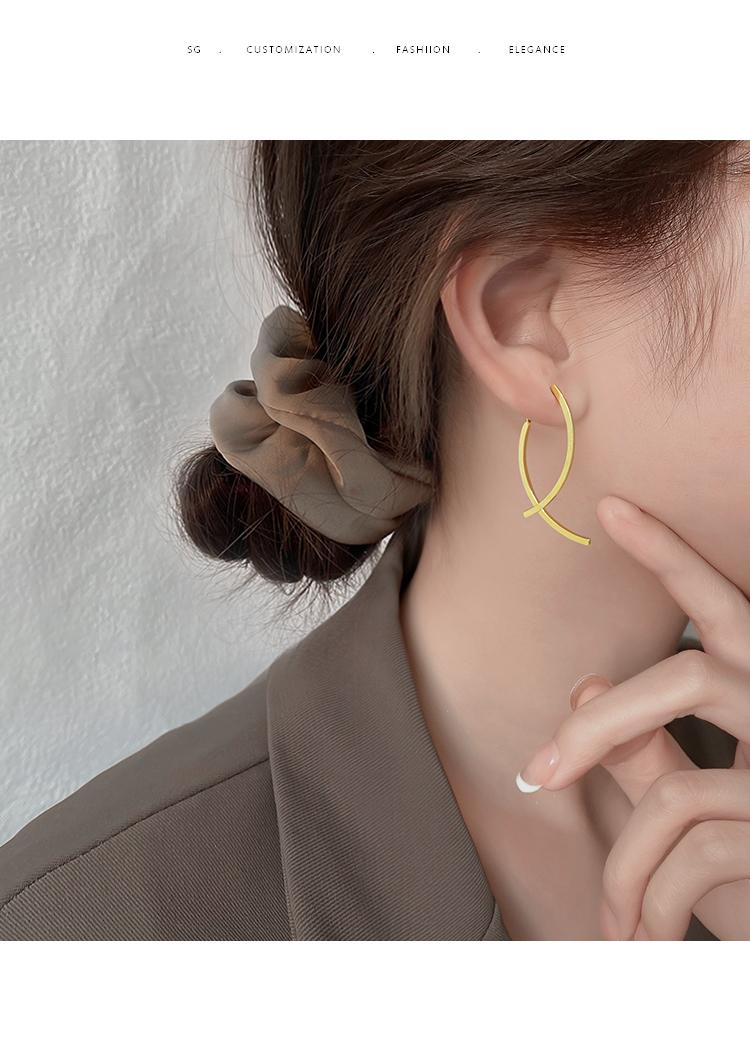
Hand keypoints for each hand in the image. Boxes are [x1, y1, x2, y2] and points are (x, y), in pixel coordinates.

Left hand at [517, 495, 749, 939]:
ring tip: (611, 919)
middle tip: (536, 773)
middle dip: (597, 731)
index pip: (721, 604)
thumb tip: (583, 686)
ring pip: (676, 789)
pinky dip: (649, 902)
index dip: (669, 553)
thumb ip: (651, 748)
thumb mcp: (705, 806)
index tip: (611, 507)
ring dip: (624, 864)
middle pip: (686, 677)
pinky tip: (643, 933)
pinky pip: (690, 859)